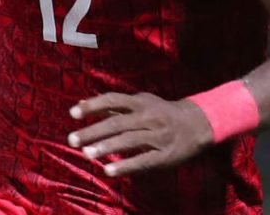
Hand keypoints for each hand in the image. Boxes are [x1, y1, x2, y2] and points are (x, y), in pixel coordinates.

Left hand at [68, 92, 212, 176]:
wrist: (197, 124)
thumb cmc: (160, 112)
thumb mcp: (139, 102)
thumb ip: (111, 105)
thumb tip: (80, 104)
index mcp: (140, 103)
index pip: (113, 100)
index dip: (93, 106)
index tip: (72, 113)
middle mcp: (149, 117)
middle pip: (118, 123)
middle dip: (94, 131)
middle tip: (72, 139)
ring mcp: (158, 136)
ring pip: (130, 141)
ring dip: (107, 147)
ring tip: (87, 153)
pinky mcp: (165, 155)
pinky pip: (143, 160)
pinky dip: (126, 166)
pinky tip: (108, 170)